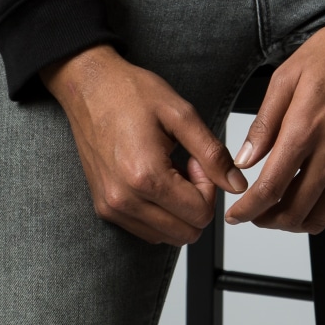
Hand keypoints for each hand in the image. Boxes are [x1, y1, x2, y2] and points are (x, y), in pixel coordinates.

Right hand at [41, 45, 247, 245]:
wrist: (89, 87)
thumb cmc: (130, 93)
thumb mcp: (181, 114)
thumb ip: (212, 153)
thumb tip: (236, 184)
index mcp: (146, 177)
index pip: (200, 214)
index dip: (209, 187)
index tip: (196, 159)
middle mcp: (124, 200)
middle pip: (186, 233)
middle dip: (196, 202)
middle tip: (186, 165)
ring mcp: (111, 207)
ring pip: (166, 236)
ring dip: (177, 209)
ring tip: (168, 169)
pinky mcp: (104, 208)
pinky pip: (145, 230)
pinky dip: (159, 212)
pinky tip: (153, 178)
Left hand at [223, 13, 324, 234]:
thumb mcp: (286, 76)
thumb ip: (264, 123)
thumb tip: (245, 159)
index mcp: (305, 129)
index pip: (270, 189)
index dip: (248, 210)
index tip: (236, 216)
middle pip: (295, 212)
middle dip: (267, 220)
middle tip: (255, 214)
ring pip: (321, 216)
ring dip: (295, 222)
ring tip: (281, 210)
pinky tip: (315, 202)